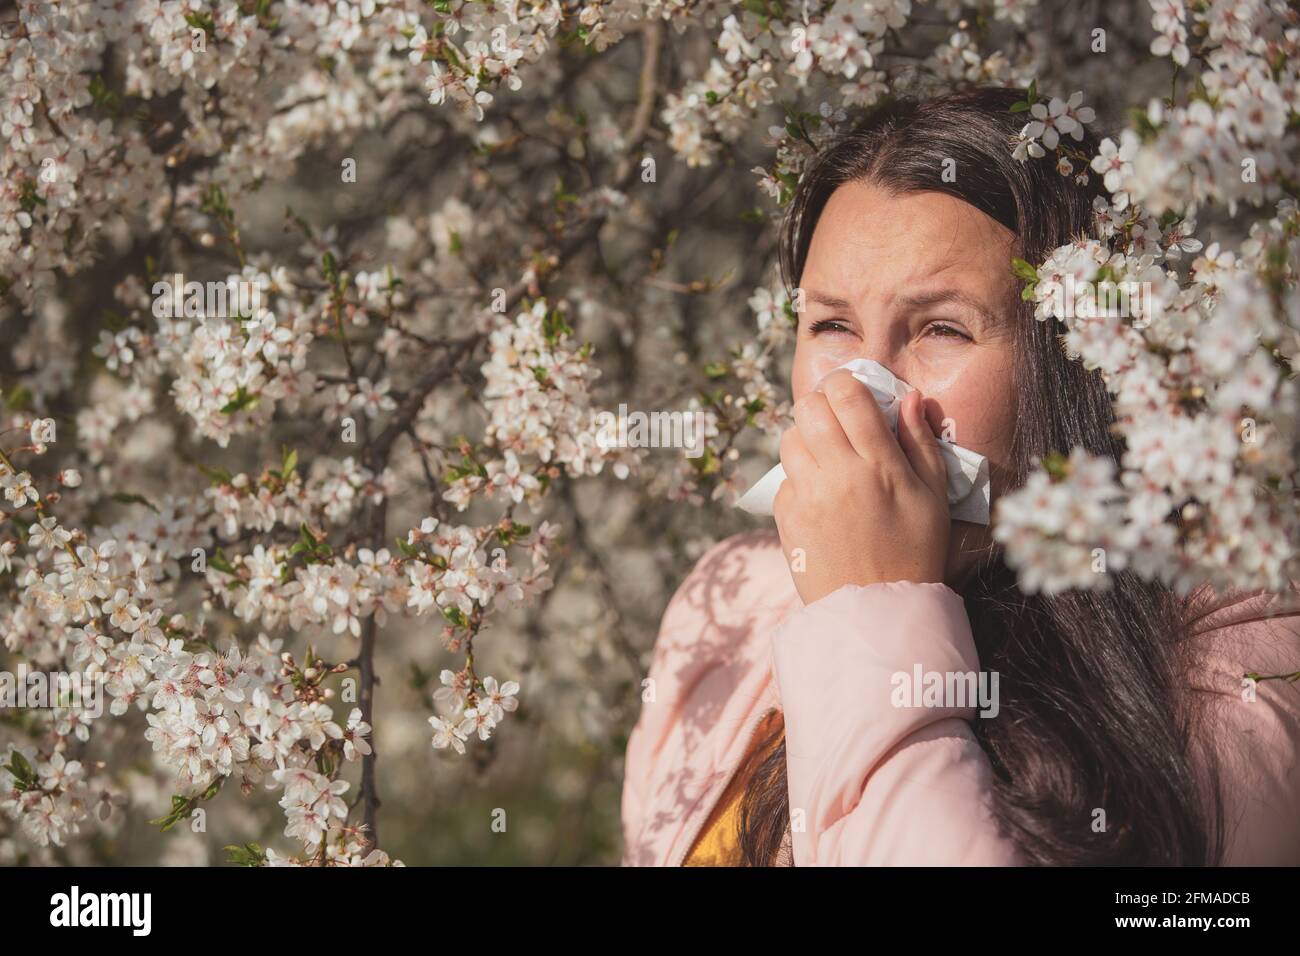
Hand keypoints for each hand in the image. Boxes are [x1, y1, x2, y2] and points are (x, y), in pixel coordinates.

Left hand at [773, 369, 950, 604]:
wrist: (877, 612)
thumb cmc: (914, 550)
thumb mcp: (933, 496)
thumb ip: (920, 442)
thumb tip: (908, 398)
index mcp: (878, 464)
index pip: (847, 395)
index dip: (846, 384)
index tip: (853, 396)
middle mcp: (837, 474)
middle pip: (809, 407)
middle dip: (822, 405)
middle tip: (837, 422)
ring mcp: (807, 495)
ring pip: (789, 439)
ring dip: (806, 439)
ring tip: (828, 459)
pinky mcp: (786, 516)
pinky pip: (784, 478)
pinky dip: (799, 478)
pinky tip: (822, 496)